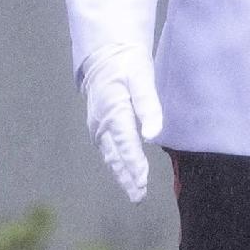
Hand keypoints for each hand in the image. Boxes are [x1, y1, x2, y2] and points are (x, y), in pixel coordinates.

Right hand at [82, 49, 162, 203]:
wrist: (104, 52)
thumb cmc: (126, 63)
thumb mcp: (141, 78)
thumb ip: (148, 106)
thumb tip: (152, 135)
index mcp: (113, 111)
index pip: (125, 144)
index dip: (134, 164)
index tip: (142, 182)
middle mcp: (102, 122)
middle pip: (115, 155)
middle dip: (126, 177)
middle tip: (137, 197)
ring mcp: (98, 124)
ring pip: (109, 154)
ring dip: (120, 173)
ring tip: (133, 191)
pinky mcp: (98, 124)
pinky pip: (106, 148)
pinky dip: (114, 162)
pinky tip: (122, 171)